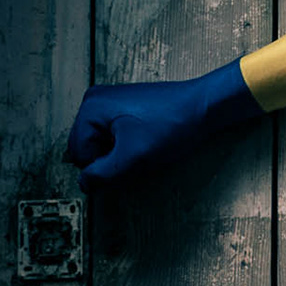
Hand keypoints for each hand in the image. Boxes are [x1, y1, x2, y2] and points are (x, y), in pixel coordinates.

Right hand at [65, 59, 265, 188]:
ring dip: (121, 155)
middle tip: (138, 156)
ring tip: (146, 148)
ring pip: (104, 144)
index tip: (129, 164)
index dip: (103, 168)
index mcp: (90, 108)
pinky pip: (117, 136)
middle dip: (110, 160)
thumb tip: (83, 184)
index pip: (80, 155)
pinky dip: (129, 146)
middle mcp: (95, 101)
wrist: (205, 106)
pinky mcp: (127, 107)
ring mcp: (111, 102)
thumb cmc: (172, 125)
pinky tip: (149, 143)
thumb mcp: (134, 156)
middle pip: (89, 148)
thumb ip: (103, 174)